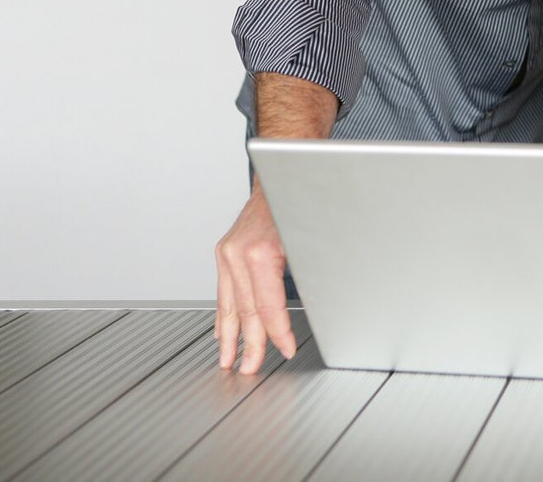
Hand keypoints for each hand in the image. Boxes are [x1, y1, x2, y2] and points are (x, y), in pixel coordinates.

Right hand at [214, 188, 296, 372]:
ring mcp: (227, 253)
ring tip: (229, 361)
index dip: (277, 334)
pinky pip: (223, 291)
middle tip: (251, 369)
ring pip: (229, 304)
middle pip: (245, 311)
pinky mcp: (224, 252)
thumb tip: (319, 309)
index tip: (285, 351)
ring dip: (229, 337)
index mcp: (259, 254)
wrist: (280, 173)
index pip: (267, 308)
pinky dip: (223, 314)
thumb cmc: (298, 201)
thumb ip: (310, 276)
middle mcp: (237, 254)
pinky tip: (223, 332)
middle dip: (250, 344)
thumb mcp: (310, 240)